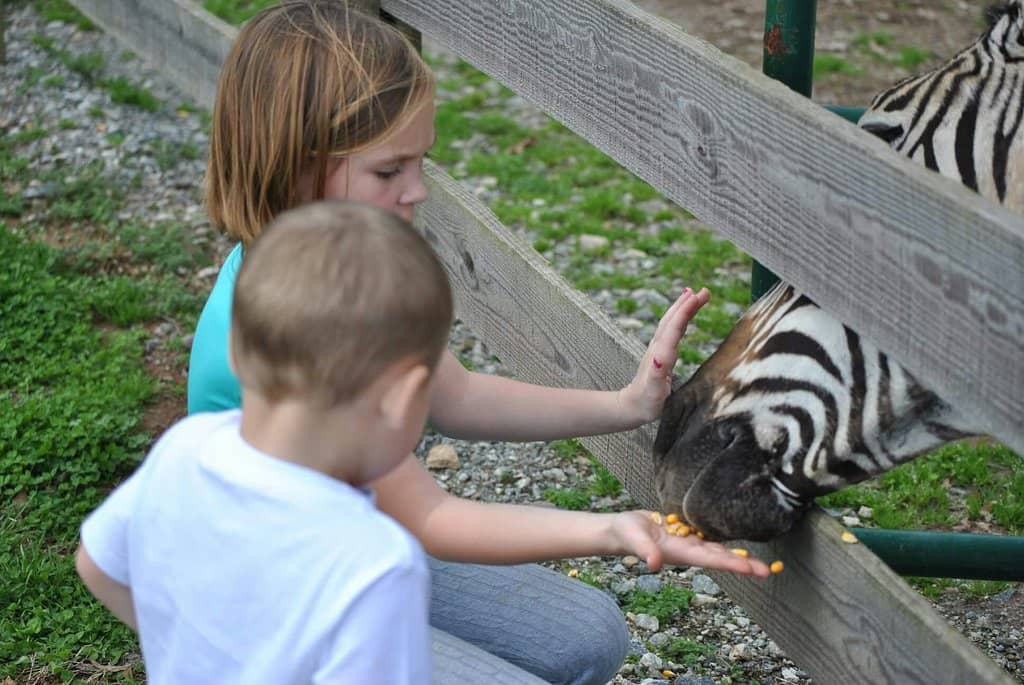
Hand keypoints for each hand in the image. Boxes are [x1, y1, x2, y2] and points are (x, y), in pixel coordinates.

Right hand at [611, 511, 770, 575]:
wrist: (622, 530)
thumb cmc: (626, 534)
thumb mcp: (633, 538)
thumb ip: (644, 550)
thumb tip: (654, 564)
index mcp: (681, 552)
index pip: (711, 559)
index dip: (731, 563)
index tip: (752, 569)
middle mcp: (690, 549)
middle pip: (721, 557)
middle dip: (745, 564)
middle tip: (769, 570)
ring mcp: (690, 541)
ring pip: (720, 548)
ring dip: (740, 555)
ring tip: (762, 562)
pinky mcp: (688, 532)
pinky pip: (711, 536)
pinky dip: (727, 539)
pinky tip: (741, 538)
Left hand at [618, 287, 709, 423]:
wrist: (632, 406)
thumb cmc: (645, 402)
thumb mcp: (652, 390)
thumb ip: (655, 374)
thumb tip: (659, 357)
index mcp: (660, 355)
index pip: (674, 328)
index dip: (685, 311)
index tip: (697, 296)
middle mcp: (658, 348)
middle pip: (672, 320)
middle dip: (687, 304)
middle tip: (704, 291)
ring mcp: (658, 349)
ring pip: (671, 322)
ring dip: (683, 307)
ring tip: (695, 294)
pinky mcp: (660, 353)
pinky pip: (672, 330)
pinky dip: (680, 318)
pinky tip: (685, 313)